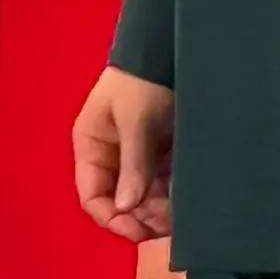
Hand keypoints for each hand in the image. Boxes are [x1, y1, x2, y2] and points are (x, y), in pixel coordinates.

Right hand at [72, 65, 173, 241]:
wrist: (169, 48)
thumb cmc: (142, 80)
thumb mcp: (136, 119)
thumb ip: (133, 162)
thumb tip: (127, 208)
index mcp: (92, 147)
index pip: (93, 197)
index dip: (113, 219)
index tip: (139, 231)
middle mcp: (111, 156)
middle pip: (121, 201)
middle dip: (142, 216)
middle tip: (169, 223)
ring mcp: (136, 155)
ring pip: (144, 196)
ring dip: (160, 208)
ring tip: (182, 214)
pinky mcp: (159, 151)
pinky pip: (163, 182)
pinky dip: (173, 194)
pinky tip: (188, 200)